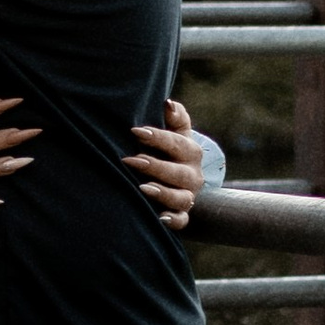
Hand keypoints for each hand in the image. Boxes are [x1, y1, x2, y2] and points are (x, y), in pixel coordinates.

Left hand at [128, 97, 208, 229]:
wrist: (178, 181)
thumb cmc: (170, 152)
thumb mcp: (176, 134)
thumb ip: (175, 118)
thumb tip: (169, 103)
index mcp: (191, 153)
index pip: (177, 143)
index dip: (158, 137)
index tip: (135, 132)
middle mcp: (193, 176)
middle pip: (179, 173)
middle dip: (156, 166)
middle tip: (131, 160)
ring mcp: (188, 196)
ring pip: (181, 198)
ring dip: (163, 193)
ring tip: (143, 188)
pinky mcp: (182, 215)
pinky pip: (181, 221)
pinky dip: (172, 220)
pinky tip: (159, 218)